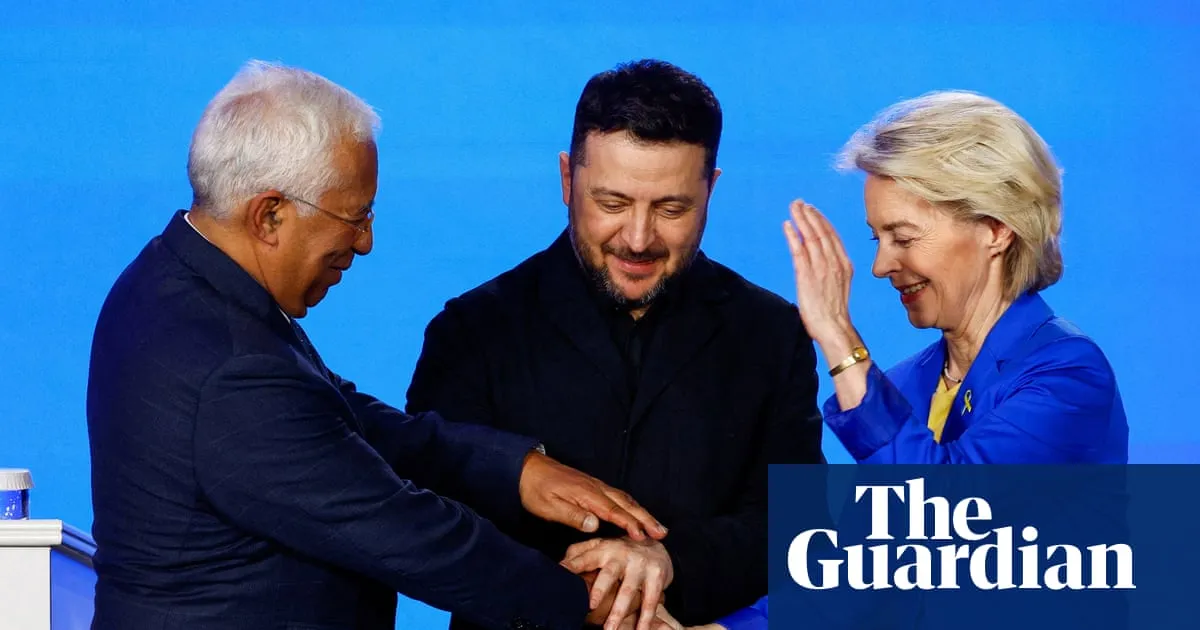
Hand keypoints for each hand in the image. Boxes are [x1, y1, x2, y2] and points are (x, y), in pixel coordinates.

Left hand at [519, 451, 666, 541]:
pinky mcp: (592, 486)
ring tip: (657, 526)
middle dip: (645, 518)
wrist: (527, 468)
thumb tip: (595, 525)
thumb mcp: (548, 507)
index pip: (613, 511)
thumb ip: (572, 515)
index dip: (630, 524)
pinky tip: (636, 513)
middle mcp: (596, 488)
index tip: (643, 536)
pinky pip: (618, 496)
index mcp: (587, 494)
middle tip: (662, 532)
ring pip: (625, 499)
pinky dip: (631, 506)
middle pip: (626, 504)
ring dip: (642, 512)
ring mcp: (596, 486)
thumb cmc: (535, 490)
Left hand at [563, 537, 673, 629]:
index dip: (573, 566)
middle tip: (591, 605)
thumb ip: (579, 554)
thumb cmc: (619, 551)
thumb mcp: (600, 546)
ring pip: (629, 591)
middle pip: (609, 574)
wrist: (655, 543)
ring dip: (619, 611)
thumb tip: (559, 565)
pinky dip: (645, 619)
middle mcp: (622, 555)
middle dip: (600, 589)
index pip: (585, 558)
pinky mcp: (657, 576)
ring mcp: (640, 565)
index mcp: (604, 549)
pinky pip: (650, 601)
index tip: (560, 574)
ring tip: (609, 629)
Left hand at [783, 199, 854, 346]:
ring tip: (793, 207)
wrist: (834, 328)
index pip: (831, 236)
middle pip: (821, 232)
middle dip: (810, 215)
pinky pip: (798, 251)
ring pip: (810, 237)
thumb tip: (823, 262)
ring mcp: (821, 268)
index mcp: (844, 264)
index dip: (821, 221)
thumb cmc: (834, 312)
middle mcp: (834, 262)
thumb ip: (833, 270)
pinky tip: (787, 225)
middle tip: (799, 203)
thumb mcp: (839, 285)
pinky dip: (792, 236)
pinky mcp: (807, 276)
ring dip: (801, 220)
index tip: (812, 210)